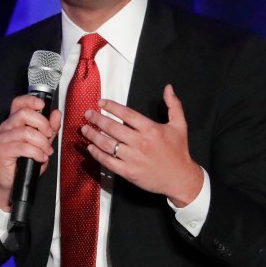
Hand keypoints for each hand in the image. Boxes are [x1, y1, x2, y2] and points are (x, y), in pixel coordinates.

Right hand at [0, 94, 61, 210]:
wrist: (15, 183)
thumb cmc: (27, 162)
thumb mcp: (43, 143)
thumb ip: (50, 128)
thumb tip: (56, 113)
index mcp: (15, 121)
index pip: (18, 103)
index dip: (30, 100)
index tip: (42, 105)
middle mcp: (6, 127)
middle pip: (24, 114)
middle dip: (42, 124)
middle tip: (49, 136)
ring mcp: (1, 139)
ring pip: (26, 132)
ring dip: (42, 143)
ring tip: (47, 152)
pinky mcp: (0, 151)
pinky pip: (22, 147)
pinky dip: (36, 152)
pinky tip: (41, 158)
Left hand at [81, 84, 202, 206]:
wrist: (181, 179)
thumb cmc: (179, 151)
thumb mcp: (180, 125)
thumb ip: (174, 105)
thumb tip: (168, 87)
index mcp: (151, 129)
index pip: (126, 114)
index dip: (111, 107)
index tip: (100, 103)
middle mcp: (140, 142)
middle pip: (113, 128)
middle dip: (97, 119)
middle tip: (87, 114)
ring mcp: (133, 158)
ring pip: (108, 144)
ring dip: (93, 135)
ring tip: (84, 129)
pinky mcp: (129, 172)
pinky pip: (108, 161)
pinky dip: (97, 154)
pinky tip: (90, 148)